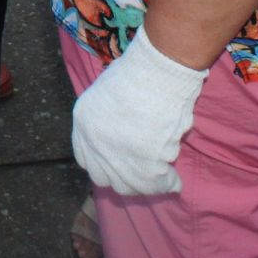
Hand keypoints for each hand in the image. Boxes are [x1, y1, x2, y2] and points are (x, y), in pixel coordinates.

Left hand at [70, 26, 208, 194]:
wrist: (157, 74)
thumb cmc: (138, 72)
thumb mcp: (107, 92)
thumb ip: (107, 116)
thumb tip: (122, 129)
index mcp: (83, 123)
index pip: (85, 159)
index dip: (103, 164)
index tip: (118, 165)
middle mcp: (95, 144)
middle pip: (104, 179)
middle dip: (123, 179)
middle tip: (141, 176)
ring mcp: (117, 158)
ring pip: (129, 185)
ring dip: (146, 185)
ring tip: (163, 181)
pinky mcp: (145, 167)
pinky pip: (157, 183)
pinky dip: (169, 184)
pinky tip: (175, 182)